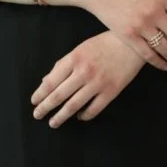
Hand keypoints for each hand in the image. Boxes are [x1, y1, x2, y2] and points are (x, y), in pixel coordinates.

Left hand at [30, 31, 147, 127]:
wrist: (132, 44)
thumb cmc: (104, 44)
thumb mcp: (81, 48)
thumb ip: (63, 64)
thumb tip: (46, 81)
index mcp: (74, 59)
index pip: (52, 81)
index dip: (40, 93)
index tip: (34, 101)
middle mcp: (84, 72)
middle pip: (59, 95)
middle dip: (45, 107)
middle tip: (38, 115)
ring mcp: (98, 83)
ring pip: (74, 105)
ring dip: (61, 116)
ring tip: (54, 122)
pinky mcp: (111, 92)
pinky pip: (94, 109)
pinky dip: (84, 116)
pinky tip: (79, 117)